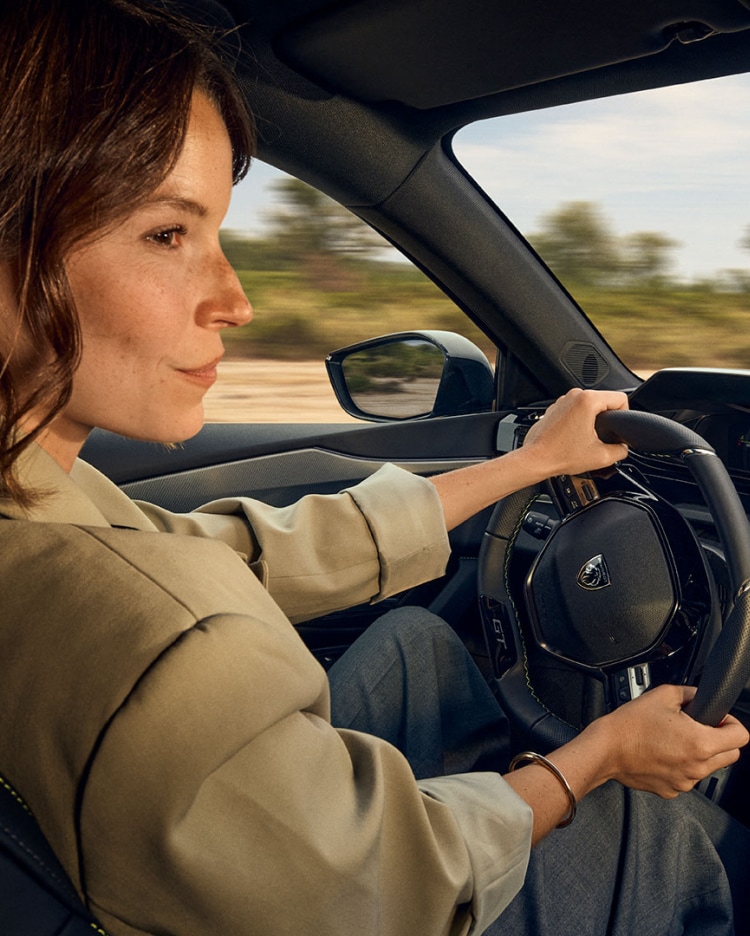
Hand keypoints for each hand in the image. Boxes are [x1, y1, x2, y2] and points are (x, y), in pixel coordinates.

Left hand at [522, 388, 628, 479]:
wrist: (535, 460)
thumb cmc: (559, 455)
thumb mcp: (601, 457)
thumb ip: (621, 450)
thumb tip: (624, 447)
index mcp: (587, 400)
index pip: (620, 399)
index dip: (625, 415)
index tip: (618, 429)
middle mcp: (574, 395)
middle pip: (605, 401)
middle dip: (608, 419)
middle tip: (603, 437)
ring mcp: (563, 400)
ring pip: (590, 405)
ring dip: (593, 420)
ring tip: (587, 438)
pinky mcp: (555, 408)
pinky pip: (576, 410)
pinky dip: (579, 421)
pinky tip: (576, 437)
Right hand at [582, 684, 749, 798]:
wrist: (606, 749)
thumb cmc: (630, 724)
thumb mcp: (664, 694)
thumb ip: (691, 693)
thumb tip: (701, 697)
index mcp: (700, 743)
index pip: (741, 737)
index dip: (732, 723)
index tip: (719, 719)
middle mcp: (697, 767)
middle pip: (731, 756)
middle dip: (721, 740)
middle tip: (700, 728)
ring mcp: (685, 782)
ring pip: (708, 767)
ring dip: (700, 754)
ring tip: (674, 740)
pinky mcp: (672, 790)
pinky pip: (687, 777)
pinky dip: (681, 766)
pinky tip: (663, 753)